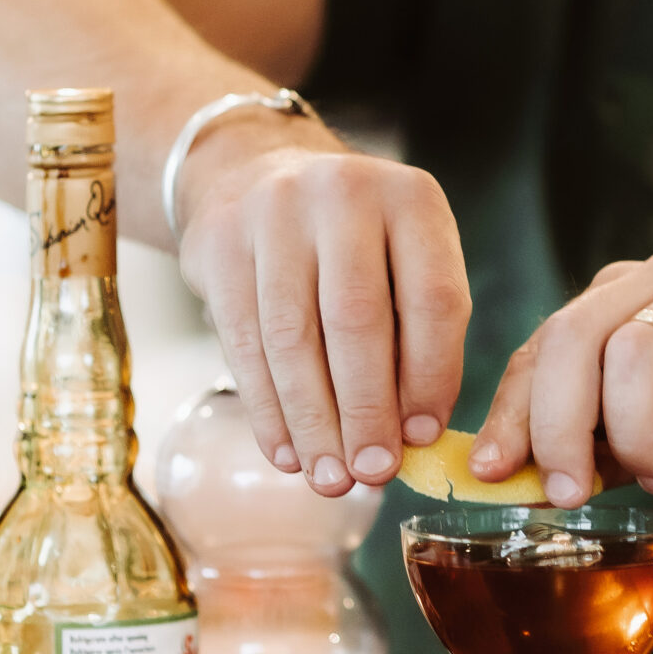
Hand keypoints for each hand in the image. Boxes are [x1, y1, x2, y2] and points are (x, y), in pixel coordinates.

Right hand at [176, 120, 470, 496]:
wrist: (258, 176)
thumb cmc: (352, 243)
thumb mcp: (403, 261)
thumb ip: (417, 336)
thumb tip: (412, 437)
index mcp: (412, 199)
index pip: (433, 299)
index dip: (431, 377)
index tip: (423, 437)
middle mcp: (344, 193)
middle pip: (356, 320)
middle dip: (366, 410)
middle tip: (373, 473)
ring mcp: (274, 212)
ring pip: (293, 337)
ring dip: (313, 421)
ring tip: (329, 477)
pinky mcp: (218, 243)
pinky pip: (242, 342)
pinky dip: (266, 408)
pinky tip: (286, 451)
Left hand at [470, 249, 652, 504]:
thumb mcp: (647, 442)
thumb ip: (585, 448)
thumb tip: (506, 480)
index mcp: (620, 297)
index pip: (541, 346)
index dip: (510, 413)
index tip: (492, 473)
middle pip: (574, 339)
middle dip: (557, 426)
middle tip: (569, 492)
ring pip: (633, 357)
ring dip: (636, 437)